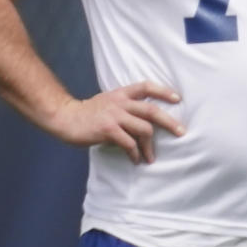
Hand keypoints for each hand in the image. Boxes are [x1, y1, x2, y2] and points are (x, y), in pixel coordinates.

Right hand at [51, 81, 184, 163]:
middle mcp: (120, 102)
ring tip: (150, 157)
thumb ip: (124, 106)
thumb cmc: (87, 113)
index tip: (177, 98)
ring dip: (150, 146)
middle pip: (152, 110)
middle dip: (169, 122)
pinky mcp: (108, 129)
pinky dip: (135, 153)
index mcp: (121, 94)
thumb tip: (143, 120)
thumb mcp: (107, 101)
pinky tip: (135, 159)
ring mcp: (114, 116)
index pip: (146, 87)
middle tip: (181, 132)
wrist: (65, 118)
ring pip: (144, 129)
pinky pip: (129, 143)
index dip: (163, 91)